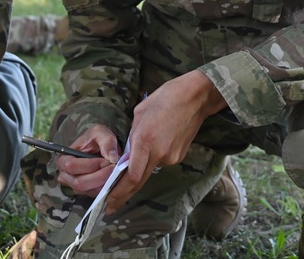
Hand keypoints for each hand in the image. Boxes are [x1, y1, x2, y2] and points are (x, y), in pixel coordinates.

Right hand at [55, 124, 120, 196]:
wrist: (100, 147)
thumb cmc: (96, 139)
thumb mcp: (101, 133)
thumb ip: (107, 142)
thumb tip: (112, 158)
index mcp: (63, 158)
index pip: (72, 166)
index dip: (90, 165)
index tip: (106, 160)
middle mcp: (65, 175)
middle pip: (80, 182)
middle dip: (100, 176)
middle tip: (113, 167)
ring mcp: (75, 186)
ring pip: (89, 190)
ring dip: (104, 182)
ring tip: (113, 170)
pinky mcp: (85, 192)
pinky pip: (95, 194)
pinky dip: (106, 187)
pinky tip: (112, 177)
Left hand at [105, 71, 225, 212]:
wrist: (195, 97)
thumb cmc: (165, 98)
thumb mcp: (140, 113)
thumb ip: (133, 136)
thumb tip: (128, 152)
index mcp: (145, 140)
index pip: (132, 176)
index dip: (119, 192)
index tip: (108, 201)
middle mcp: (159, 153)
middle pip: (139, 181)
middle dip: (123, 194)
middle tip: (110, 206)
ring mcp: (171, 157)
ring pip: (150, 168)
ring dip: (141, 166)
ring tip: (143, 147)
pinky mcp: (179, 156)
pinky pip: (161, 161)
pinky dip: (154, 157)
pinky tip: (157, 141)